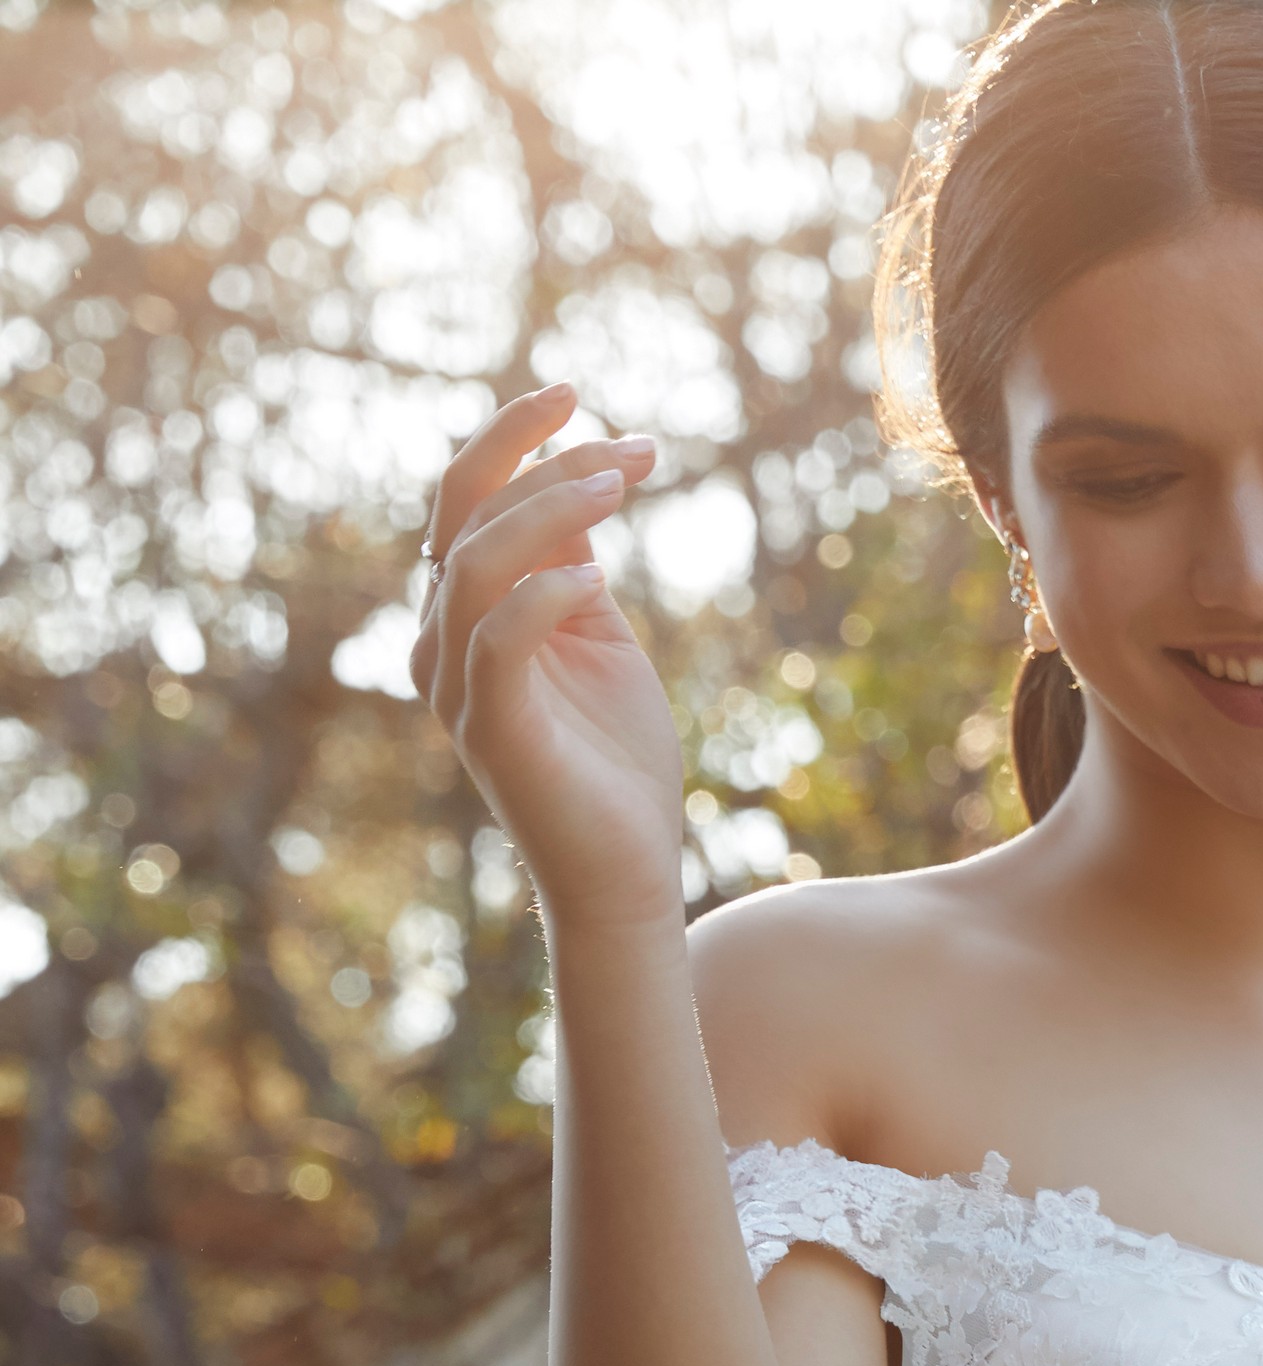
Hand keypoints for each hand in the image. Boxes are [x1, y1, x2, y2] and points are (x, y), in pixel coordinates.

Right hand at [412, 382, 683, 940]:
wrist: (626, 872)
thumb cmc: (616, 760)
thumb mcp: (599, 635)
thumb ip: (572, 562)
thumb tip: (577, 481)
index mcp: (463, 613)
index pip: (469, 500)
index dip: (522, 441)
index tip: (591, 403)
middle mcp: (442, 641)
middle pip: (462, 511)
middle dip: (537, 454)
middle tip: (627, 442)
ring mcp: (458, 687)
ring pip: (476, 561)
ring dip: (550, 510)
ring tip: (621, 487)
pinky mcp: (491, 729)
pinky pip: (498, 637)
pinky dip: (545, 594)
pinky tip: (599, 579)